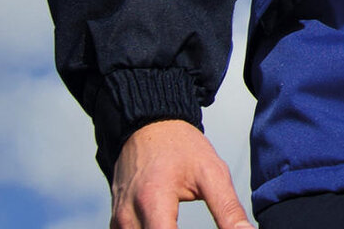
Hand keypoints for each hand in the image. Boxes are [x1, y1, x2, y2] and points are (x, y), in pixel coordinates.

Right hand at [110, 119, 254, 228]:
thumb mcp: (212, 172)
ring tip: (182, 225)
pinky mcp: (115, 224)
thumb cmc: (181, 147)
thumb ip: (227, 209)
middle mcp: (128, 216)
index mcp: (152, 201)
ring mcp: (118, 222)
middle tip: (198, 227)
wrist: (149, 125)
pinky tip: (171, 228)